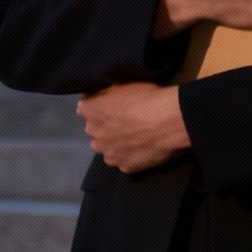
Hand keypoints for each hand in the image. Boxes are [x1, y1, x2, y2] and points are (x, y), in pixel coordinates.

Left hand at [76, 81, 191, 173]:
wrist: (167, 121)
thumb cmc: (145, 97)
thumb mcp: (122, 83)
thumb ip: (105, 91)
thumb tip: (98, 95)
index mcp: (91, 111)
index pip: (84, 108)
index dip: (97, 106)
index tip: (109, 105)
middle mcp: (94, 134)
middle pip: (95, 130)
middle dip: (104, 126)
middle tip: (124, 121)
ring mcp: (109, 153)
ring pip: (107, 149)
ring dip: (114, 144)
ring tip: (133, 137)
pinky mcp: (124, 167)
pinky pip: (122, 161)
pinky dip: (129, 156)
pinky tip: (141, 148)